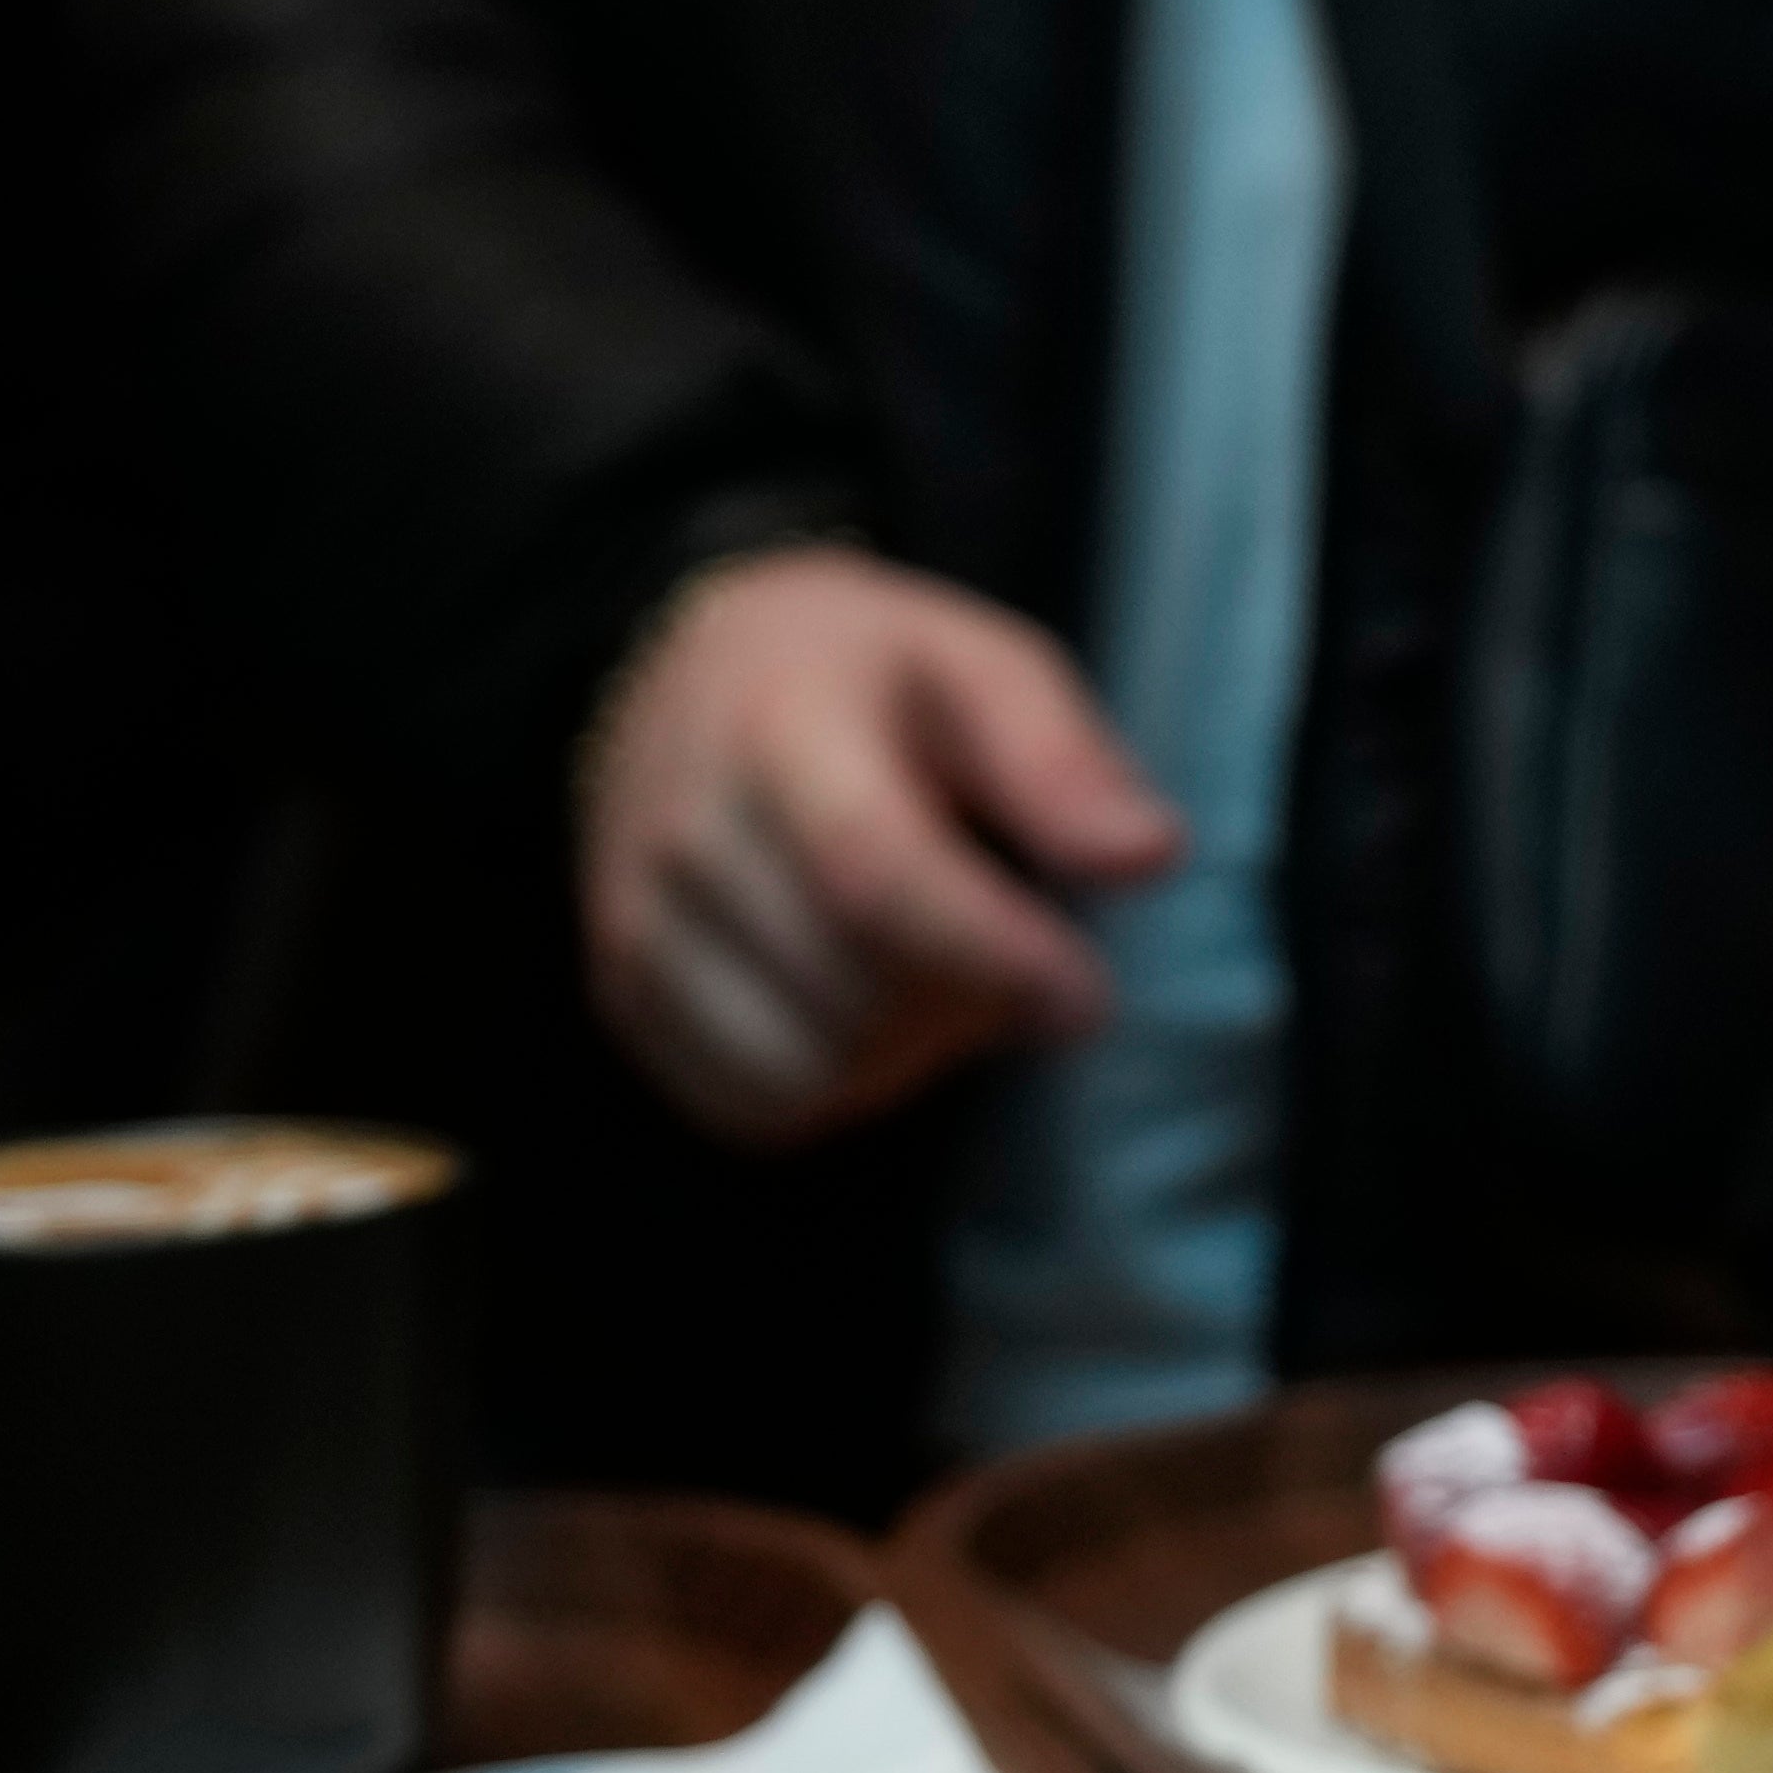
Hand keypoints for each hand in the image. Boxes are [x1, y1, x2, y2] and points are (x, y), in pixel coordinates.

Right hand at [575, 546, 1185, 1148]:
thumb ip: (1062, 759)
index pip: (875, 877)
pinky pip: (747, 1106)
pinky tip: (871, 1012)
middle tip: (1022, 961)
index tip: (1086, 995)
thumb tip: (1150, 857)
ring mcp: (635, 919)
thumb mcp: (984, 666)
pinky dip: (834, 1089)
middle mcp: (683, 828)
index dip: (995, 956)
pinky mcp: (622, 993)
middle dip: (971, 1005)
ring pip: (803, 1071)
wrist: (692, 671)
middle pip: (851, 993)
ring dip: (907, 1057)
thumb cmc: (869, 675)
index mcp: (780, 724)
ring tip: (944, 979)